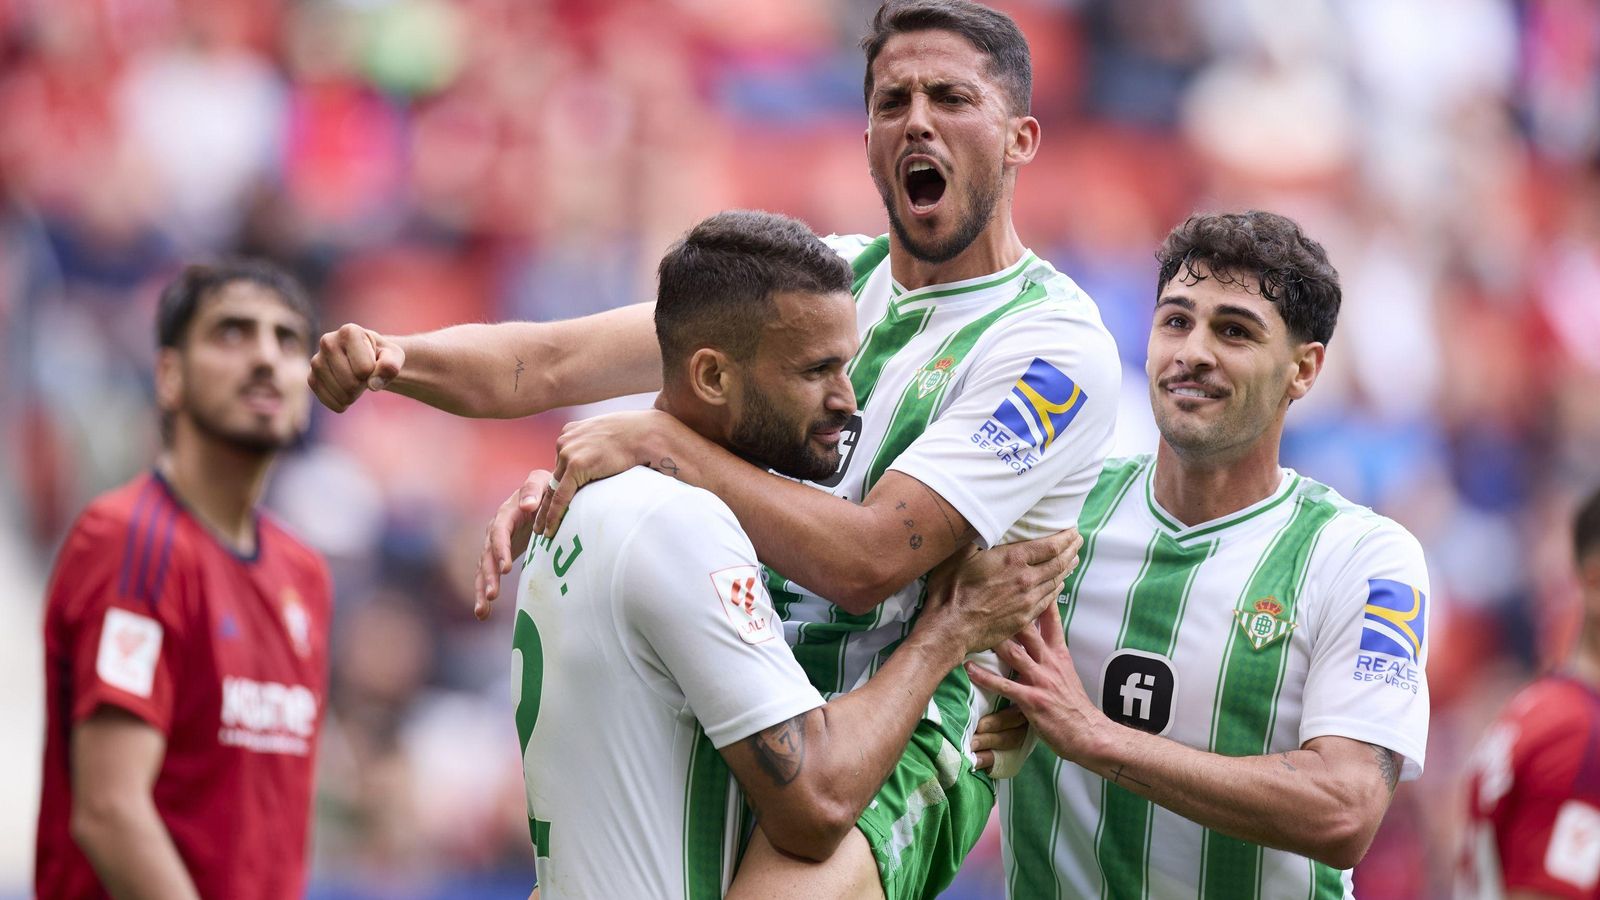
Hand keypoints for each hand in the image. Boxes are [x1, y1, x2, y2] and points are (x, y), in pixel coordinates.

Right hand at [311, 323, 404, 412]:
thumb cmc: (381, 355)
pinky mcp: (311, 379)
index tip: (373, 362)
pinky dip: (344, 403)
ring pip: (342, 394)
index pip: (365, 368)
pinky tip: (347, 392)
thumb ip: (390, 366)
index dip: (375, 372)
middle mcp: (327, 342)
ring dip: (355, 394)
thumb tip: (373, 385)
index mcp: (349, 331)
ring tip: (356, 380)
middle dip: (364, 385)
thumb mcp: (394, 356)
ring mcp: (316, 361)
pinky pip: (332, 403)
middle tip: (365, 375)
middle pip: (351, 383)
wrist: (365, 358)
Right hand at [474, 469, 551, 620]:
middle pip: (487, 554)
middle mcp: (496, 529)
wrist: (544, 493)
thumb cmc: (547, 488)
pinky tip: (482, 613)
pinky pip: (488, 575)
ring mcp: (495, 544)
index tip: (506, 568)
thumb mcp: (542, 482)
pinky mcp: (498, 557)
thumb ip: (534, 490)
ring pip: (484, 568)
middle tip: (493, 594)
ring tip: (483, 611)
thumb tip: (526, 505)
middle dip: (489, 575)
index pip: (499, 532)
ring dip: (483, 589)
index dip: (500, 549)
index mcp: (506, 513)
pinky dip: (484, 593)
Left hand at [534, 409, 684, 538]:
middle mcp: (565, 441)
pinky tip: (549, 529)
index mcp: (572, 433)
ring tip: (540, 530)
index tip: (548, 502)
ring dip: (545, 512)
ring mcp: (569, 452)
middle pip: (553, 478)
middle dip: (544, 501)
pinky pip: (561, 496)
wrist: (646, 432)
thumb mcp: (608, 437)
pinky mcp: (576, 464)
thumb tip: (603, 462)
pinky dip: (554, 514)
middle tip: (536, 520)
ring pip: (553, 489)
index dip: (555, 487)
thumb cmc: (636, 435)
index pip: (560, 466)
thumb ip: (597, 449)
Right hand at [920, 528, 1081, 654]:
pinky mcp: (1024, 617)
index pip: (1051, 546)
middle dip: (1072, 550)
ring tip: (1073, 559)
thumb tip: (984, 518)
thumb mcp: (960, 553)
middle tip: (1078, 541)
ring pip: (1056, 581)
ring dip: (1067, 568)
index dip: (1066, 537)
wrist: (951, 628)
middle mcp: (1026, 579)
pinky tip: (1058, 585)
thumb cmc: (951, 589)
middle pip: (1059, 562)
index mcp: (1014, 559)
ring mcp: (1027, 600)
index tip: (1073, 530)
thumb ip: (978, 535)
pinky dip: (1057, 589)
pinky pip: (1048, 600)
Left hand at [965, 599, 1107, 763]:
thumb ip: (1050, 653)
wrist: (1088, 733)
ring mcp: (1040, 680)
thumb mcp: (1066, 672)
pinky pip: (1004, 685)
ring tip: (971, 627)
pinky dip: (985, 677)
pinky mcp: (1031, 700)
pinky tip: (968, 668)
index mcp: (1058, 653)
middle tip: (988, 593)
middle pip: (1028, 629)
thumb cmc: (1073, 705)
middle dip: (1009, 611)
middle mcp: (1049, 662)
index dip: (1040, 596)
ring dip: (992, 640)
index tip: (1030, 575)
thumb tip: (1035, 635)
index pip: (1050, 619)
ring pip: (1014, 653)